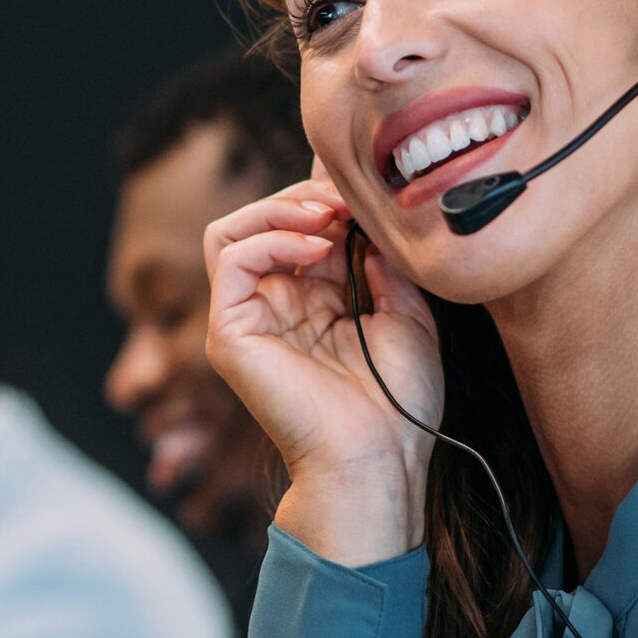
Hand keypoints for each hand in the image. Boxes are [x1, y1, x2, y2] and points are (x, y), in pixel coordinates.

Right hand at [204, 176, 439, 564]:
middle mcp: (275, 305)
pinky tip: (315, 245)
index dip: (325, 194)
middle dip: (306, 194)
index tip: (365, 183)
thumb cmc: (396, 401)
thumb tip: (367, 216)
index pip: (300, 226)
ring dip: (279, 206)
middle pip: (263, 219)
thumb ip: (382, 262)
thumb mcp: (408, 314)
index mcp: (314, 301)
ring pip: (232, 230)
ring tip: (327, 212)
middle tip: (349, 196)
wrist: (378, 455)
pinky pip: (230, 258)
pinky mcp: (229, 332)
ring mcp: (247, 318)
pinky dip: (269, 236)